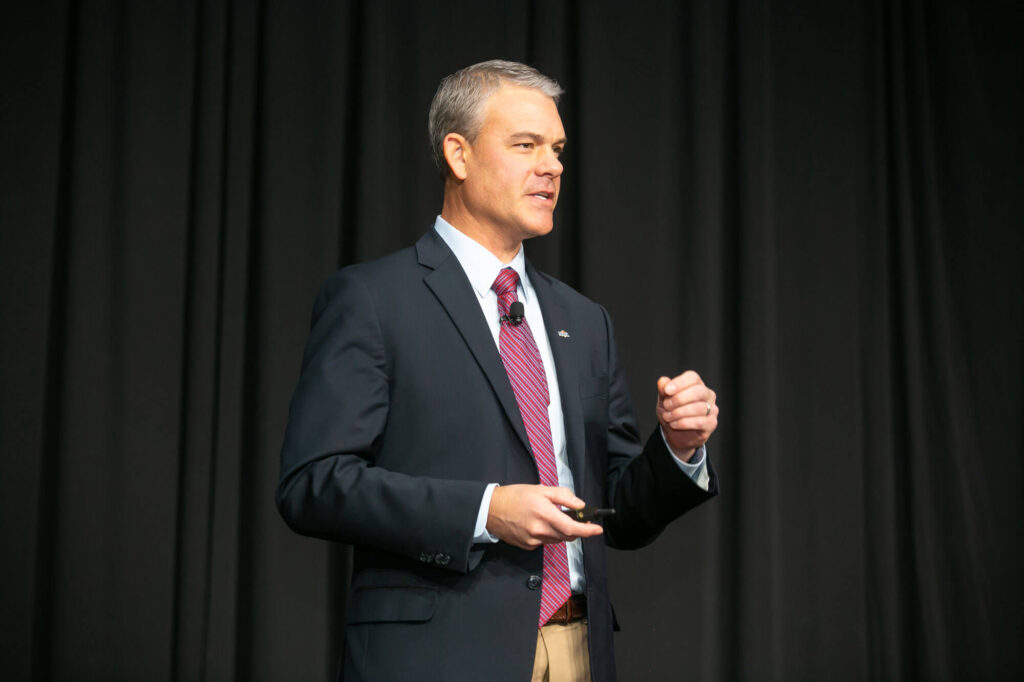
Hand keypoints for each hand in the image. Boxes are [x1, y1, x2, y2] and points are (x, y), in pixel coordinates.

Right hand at [486, 485, 603, 549]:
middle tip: (576, 519)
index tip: (598, 530)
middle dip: (576, 529)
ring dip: (561, 532)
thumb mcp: (540, 489)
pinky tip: (538, 524)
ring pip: (557, 540)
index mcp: (544, 513)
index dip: (587, 530)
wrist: (490, 509)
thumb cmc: (515, 496)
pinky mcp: (528, 546)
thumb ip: (562, 496)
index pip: (572, 527)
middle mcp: (539, 530)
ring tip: (552, 518)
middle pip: (567, 536)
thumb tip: (580, 505)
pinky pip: (545, 542)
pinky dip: (548, 534)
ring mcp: (533, 540)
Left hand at [656, 370, 718, 460]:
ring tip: (667, 416)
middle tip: (666, 405)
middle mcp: (707, 395)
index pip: (692, 377)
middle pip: (699, 391)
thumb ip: (663, 390)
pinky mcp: (711, 423)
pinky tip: (674, 424)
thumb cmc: (672, 412)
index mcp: (696, 384)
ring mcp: (712, 409)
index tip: (667, 391)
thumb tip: (662, 381)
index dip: (679, 383)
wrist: (676, 434)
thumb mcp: (664, 400)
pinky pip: (700, 422)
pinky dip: (683, 423)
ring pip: (699, 408)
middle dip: (679, 399)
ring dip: (679, 412)